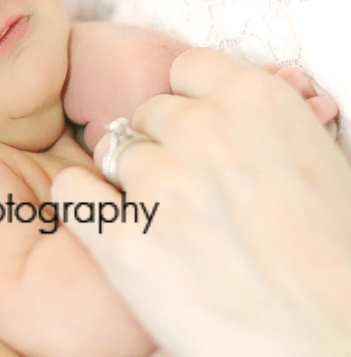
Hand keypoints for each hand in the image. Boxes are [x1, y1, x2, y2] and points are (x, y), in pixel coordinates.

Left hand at [52, 48, 350, 356]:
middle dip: (161, 146)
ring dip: (129, 181)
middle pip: (148, 114)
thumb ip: (260, 128)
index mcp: (257, 102)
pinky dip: (83, 203)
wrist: (326, 341)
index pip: (188, 69)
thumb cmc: (334, 261)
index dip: (187, 100)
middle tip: (186, 192)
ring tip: (164, 225)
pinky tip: (111, 226)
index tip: (193, 130)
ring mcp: (158, 184)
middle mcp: (203, 131)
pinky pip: (73, 191)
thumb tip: (225, 112)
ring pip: (111, 152)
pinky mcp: (122, 239)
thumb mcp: (317, 165)